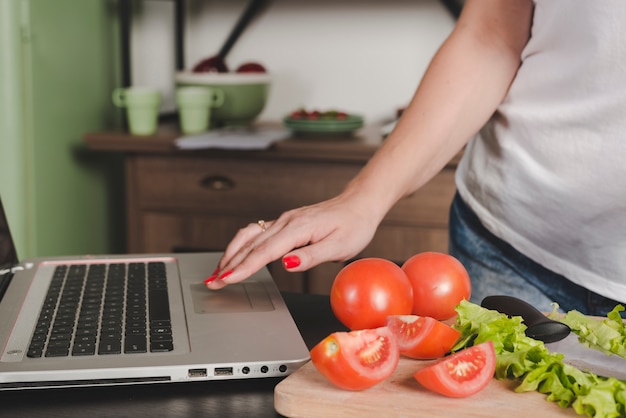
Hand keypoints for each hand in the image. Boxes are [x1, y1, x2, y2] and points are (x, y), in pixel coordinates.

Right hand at [205, 194, 379, 289]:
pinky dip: (242, 246)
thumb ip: (311, 256)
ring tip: (217, 271)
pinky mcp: (285, 223)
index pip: (265, 251)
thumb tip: (286, 264)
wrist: (359, 205)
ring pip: (250, 237)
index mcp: (298, 228)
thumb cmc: (353, 226)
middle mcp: (286, 221)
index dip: (244, 267)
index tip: (227, 279)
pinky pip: (257, 233)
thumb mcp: (339, 246)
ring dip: (231, 254)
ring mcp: (284, 220)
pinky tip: (235, 255)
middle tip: (212, 281)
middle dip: (229, 264)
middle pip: (251, 244)